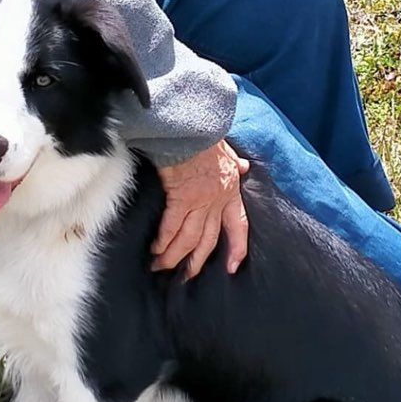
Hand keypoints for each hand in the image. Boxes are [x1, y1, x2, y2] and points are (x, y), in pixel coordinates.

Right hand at [154, 140, 249, 278]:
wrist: (190, 124)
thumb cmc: (205, 135)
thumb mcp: (227, 149)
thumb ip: (235, 162)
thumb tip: (244, 166)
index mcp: (230, 191)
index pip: (238, 225)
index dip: (237, 248)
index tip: (233, 267)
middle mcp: (216, 201)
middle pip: (208, 240)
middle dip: (196, 262)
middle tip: (185, 277)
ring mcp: (199, 200)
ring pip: (189, 238)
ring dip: (174, 256)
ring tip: (161, 267)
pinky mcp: (180, 196)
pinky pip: (171, 226)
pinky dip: (164, 240)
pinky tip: (156, 250)